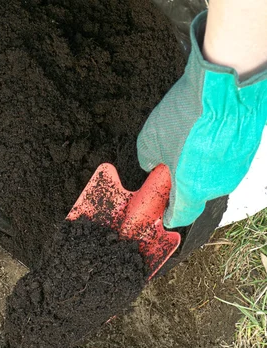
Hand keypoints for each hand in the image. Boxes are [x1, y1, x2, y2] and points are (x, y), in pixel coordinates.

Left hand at [137, 11, 266, 228]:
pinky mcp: (248, 151)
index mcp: (192, 188)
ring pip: (211, 174)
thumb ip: (148, 159)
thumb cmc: (190, 114)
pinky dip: (215, 149)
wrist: (229, 83)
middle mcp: (217, 185)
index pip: (181, 215)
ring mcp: (236, 169)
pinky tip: (208, 129)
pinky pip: (225, 158)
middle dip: (182, 180)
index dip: (170, 215)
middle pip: (195, 192)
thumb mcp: (151, 138)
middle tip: (172, 158)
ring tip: (192, 135)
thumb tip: (153, 164)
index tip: (163, 212)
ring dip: (200, 163)